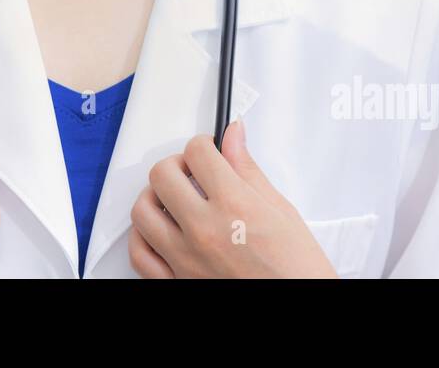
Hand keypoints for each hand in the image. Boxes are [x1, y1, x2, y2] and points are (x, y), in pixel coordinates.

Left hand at [128, 119, 337, 277]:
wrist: (299, 302)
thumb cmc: (297, 269)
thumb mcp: (280, 210)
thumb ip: (247, 169)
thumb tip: (233, 136)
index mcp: (234, 206)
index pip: (197, 152)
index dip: (204, 144)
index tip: (209, 151)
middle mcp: (205, 231)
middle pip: (162, 174)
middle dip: (177, 164)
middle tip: (192, 171)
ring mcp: (186, 259)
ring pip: (142, 211)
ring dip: (155, 197)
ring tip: (174, 199)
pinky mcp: (177, 282)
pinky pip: (139, 254)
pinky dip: (143, 237)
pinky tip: (160, 230)